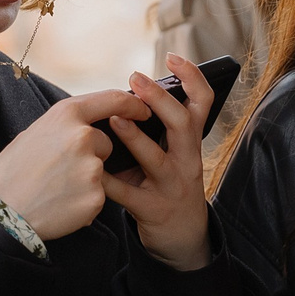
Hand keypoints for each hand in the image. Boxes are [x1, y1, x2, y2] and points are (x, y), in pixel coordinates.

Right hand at [0, 89, 141, 244]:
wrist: (2, 212)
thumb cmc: (12, 172)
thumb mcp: (34, 133)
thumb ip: (65, 125)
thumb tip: (87, 122)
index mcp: (67, 114)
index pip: (114, 100)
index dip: (134, 105)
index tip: (143, 111)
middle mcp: (84, 136)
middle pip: (105, 143)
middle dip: (92, 156)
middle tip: (60, 171)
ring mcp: (92, 168)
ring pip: (102, 171)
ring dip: (87, 180)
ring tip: (56, 188)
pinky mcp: (96, 197)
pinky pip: (98, 196)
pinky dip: (84, 201)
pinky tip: (61, 204)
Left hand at [102, 55, 214, 271]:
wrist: (182, 238)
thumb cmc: (169, 185)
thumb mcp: (174, 155)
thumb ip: (158, 131)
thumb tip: (125, 99)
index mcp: (191, 143)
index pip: (201, 104)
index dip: (192, 78)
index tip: (172, 57)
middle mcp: (187, 161)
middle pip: (182, 124)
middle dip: (159, 99)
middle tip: (136, 79)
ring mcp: (171, 186)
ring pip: (156, 158)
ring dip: (135, 137)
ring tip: (114, 119)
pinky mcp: (153, 209)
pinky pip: (128, 193)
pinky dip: (109, 180)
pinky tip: (92, 167)